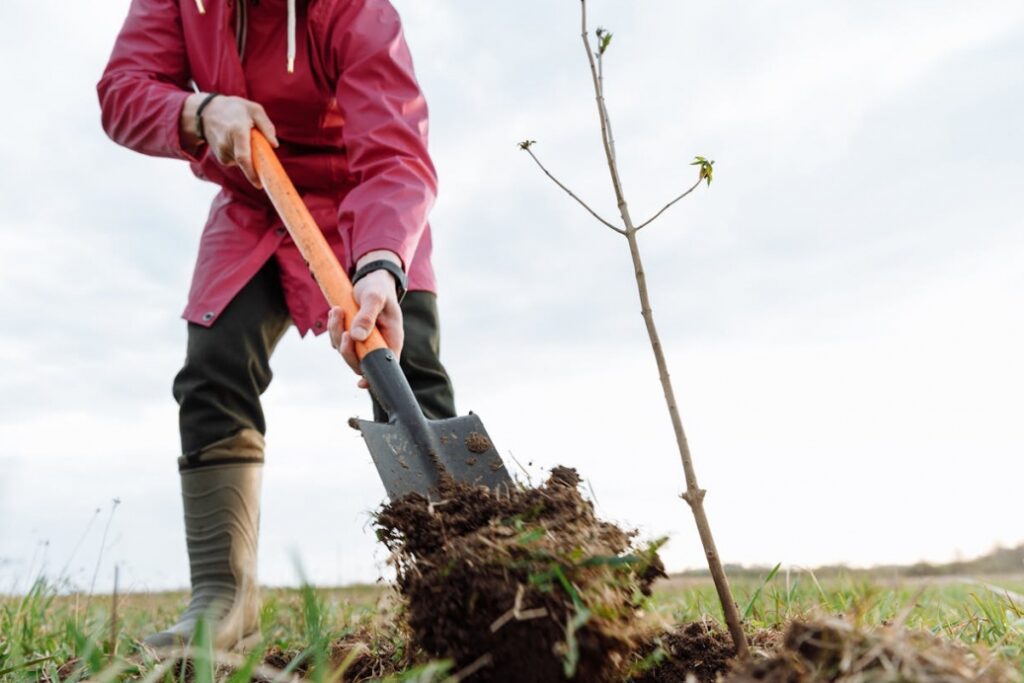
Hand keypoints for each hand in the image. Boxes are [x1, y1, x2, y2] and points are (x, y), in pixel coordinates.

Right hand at [181, 93, 278, 187]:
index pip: (243, 157)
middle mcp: (227, 144)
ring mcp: (222, 152)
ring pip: (244, 162)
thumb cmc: (234, 109)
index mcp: (237, 131)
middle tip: (261, 154)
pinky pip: (238, 161)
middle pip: (246, 162)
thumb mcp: (253, 109)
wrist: (206, 112)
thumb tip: (275, 145)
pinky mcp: (221, 158)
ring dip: (250, 154)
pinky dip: (243, 155)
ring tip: (243, 137)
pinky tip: (237, 142)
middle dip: (257, 163)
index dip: (251, 173)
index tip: (259, 184)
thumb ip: (266, 125)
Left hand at [328, 252, 404, 388]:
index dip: (374, 377)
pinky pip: (338, 341)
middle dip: (347, 349)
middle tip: (343, 330)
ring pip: (346, 351)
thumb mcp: (375, 298)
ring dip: (337, 333)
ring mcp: (364, 342)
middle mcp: (378, 344)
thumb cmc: (378, 289)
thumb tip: (356, 337)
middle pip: (360, 363)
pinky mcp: (352, 336)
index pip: (386, 365)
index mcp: (392, 339)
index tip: (361, 382)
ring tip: (337, 310)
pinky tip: (336, 312)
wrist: (371, 279)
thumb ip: (367, 316)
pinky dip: (334, 328)